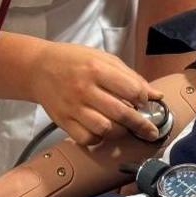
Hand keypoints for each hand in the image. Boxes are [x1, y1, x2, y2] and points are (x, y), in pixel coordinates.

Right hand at [28, 42, 162, 145]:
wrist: (38, 68)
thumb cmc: (75, 60)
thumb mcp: (103, 58)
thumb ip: (131, 77)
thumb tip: (157, 96)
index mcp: (97, 69)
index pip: (131, 90)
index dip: (145, 99)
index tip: (146, 102)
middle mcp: (85, 89)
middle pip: (121, 113)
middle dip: (141, 125)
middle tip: (151, 131)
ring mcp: (73, 107)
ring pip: (105, 129)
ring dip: (120, 131)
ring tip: (124, 127)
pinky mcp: (63, 121)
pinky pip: (87, 138)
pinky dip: (98, 138)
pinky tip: (102, 131)